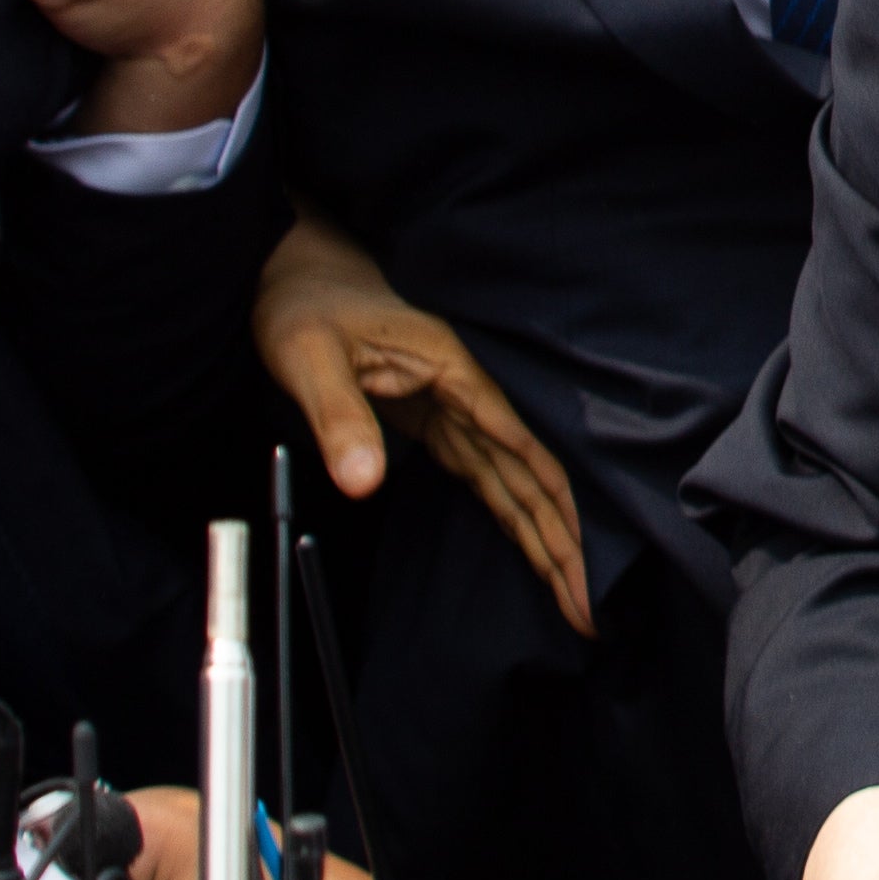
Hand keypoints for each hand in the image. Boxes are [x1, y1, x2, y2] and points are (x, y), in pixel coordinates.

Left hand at [259, 209, 596, 639]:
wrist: (290, 266)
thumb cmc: (300, 302)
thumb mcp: (308, 356)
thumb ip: (340, 417)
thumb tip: (363, 484)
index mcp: (455, 373)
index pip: (523, 455)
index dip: (556, 517)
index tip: (579, 573)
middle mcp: (467, 394)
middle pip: (531, 479)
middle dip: (563, 547)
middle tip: (588, 614)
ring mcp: (454, 408)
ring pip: (513, 482)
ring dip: (544, 536)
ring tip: (572, 594)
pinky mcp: (434, 419)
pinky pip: (486, 473)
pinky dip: (511, 512)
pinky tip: (532, 541)